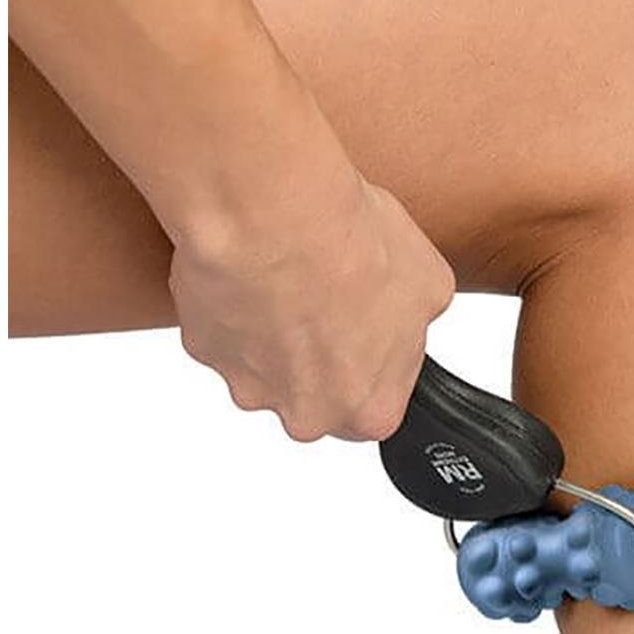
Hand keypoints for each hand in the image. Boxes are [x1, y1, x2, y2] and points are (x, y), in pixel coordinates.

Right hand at [168, 171, 454, 441]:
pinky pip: (223, 334)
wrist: (273, 219)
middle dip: (319, 353)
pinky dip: (233, 305)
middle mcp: (308, 414)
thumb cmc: (351, 249)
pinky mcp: (204, 351)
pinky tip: (252, 269)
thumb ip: (418, 320)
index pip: (375, 405)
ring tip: (287, 274)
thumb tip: (412, 316)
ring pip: (265, 365)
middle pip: (316, 394)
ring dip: (274, 328)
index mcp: (371, 409)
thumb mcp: (428, 282)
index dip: (372, 360)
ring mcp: (249, 387)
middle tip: (326, 296)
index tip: (366, 329)